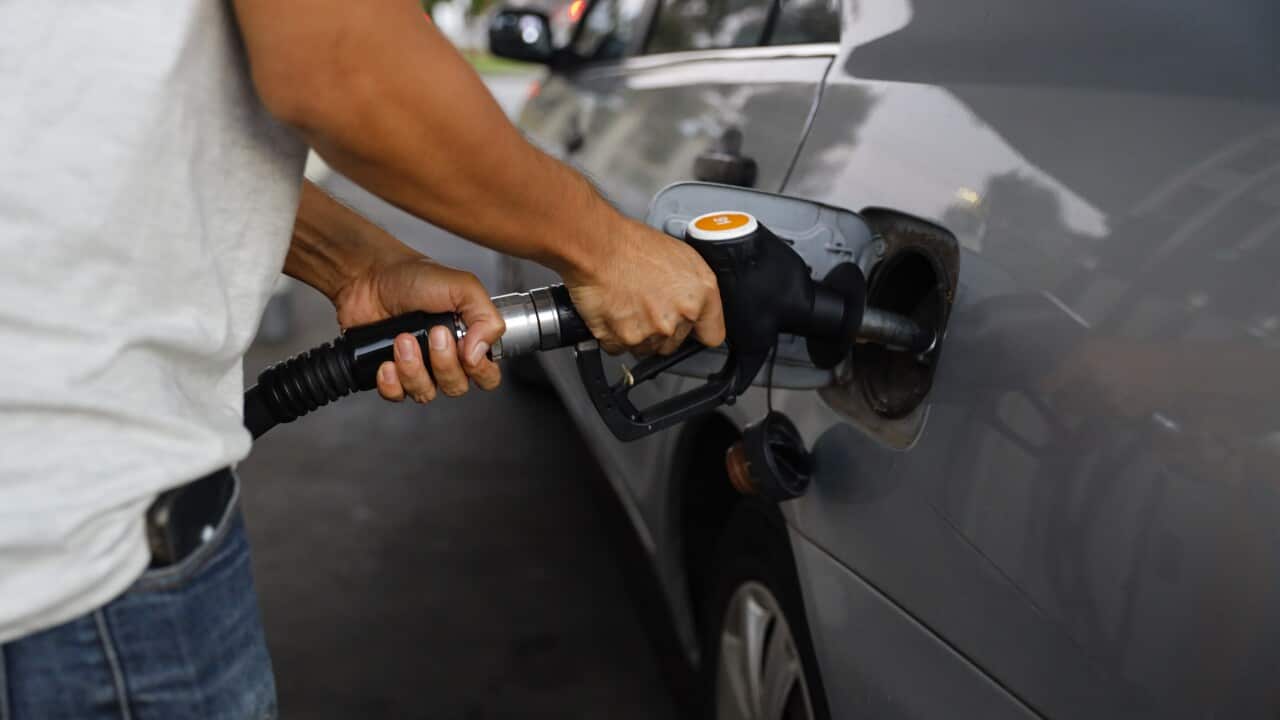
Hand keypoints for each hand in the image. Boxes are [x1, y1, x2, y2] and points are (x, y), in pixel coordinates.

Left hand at [334, 250, 503, 402]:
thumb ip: (486, 318)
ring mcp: (418, 367)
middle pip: (457, 387)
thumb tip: (481, 353)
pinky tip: (387, 361)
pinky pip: (397, 395)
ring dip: (413, 369)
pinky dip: (391, 382)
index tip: (464, 347)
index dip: (479, 370)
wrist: (369, 277)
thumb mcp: (463, 286)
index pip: (487, 375)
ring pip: (426, 393)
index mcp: (469, 339)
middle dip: (443, 362)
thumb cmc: (413, 277)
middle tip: (433, 333)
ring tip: (403, 339)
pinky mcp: (391, 373)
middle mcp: (445, 358)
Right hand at [563, 219, 724, 355]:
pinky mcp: (622, 341)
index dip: (700, 330)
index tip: (692, 327)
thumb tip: (697, 306)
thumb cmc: (633, 244)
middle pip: (675, 343)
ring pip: (647, 347)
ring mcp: (648, 334)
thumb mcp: (682, 255)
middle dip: (663, 327)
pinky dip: (615, 334)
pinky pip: (620, 347)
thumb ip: (695, 287)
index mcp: (698, 297)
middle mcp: (676, 320)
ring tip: (629, 301)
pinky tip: (615, 310)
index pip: (712, 334)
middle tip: (648, 301)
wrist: (596, 247)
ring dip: (638, 332)